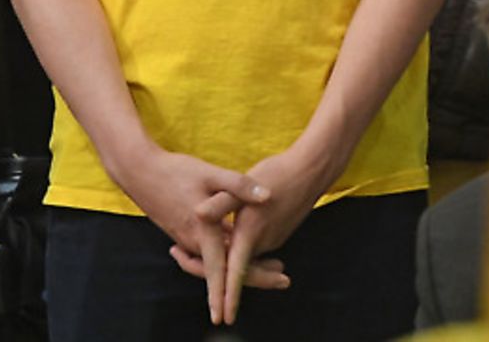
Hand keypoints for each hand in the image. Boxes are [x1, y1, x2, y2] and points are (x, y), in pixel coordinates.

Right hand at [115, 145, 272, 322]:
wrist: (140, 171)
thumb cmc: (174, 172)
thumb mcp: (210, 174)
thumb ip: (239, 186)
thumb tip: (267, 196)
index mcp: (203, 231)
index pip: (221, 270)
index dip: (232, 290)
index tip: (231, 314)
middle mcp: (194, 242)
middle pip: (224, 272)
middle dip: (253, 277)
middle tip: (282, 279)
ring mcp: (188, 240)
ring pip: (217, 264)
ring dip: (240, 267)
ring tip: (269, 264)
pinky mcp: (185, 234)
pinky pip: (208, 255)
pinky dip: (225, 259)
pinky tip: (237, 253)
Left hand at [209, 144, 337, 324]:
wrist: (311, 171)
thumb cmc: (277, 174)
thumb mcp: (243, 184)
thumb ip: (220, 202)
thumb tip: (197, 213)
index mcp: (251, 232)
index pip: (236, 272)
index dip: (227, 296)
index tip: (223, 316)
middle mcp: (262, 242)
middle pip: (236, 268)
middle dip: (213, 272)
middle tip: (178, 256)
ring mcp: (272, 239)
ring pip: (245, 258)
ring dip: (225, 259)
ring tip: (192, 246)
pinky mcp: (277, 233)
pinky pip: (254, 248)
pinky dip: (239, 249)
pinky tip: (227, 237)